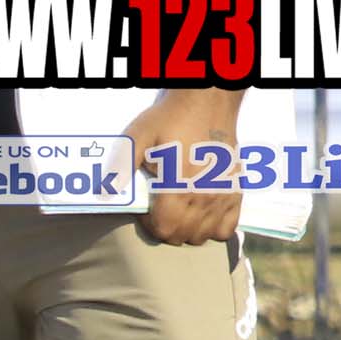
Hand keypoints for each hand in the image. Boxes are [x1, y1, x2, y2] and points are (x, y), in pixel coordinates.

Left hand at [126, 89, 244, 246]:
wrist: (207, 103)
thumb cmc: (169, 119)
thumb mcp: (137, 136)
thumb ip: (120, 165)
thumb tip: (104, 192)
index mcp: (178, 184)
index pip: (164, 228)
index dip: (149, 225)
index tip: (146, 210)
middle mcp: (205, 194)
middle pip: (183, 236)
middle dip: (166, 229)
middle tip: (160, 210)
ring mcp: (224, 195)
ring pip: (204, 235)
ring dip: (188, 231)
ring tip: (179, 212)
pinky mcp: (236, 191)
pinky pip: (227, 227)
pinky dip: (214, 229)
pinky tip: (202, 214)